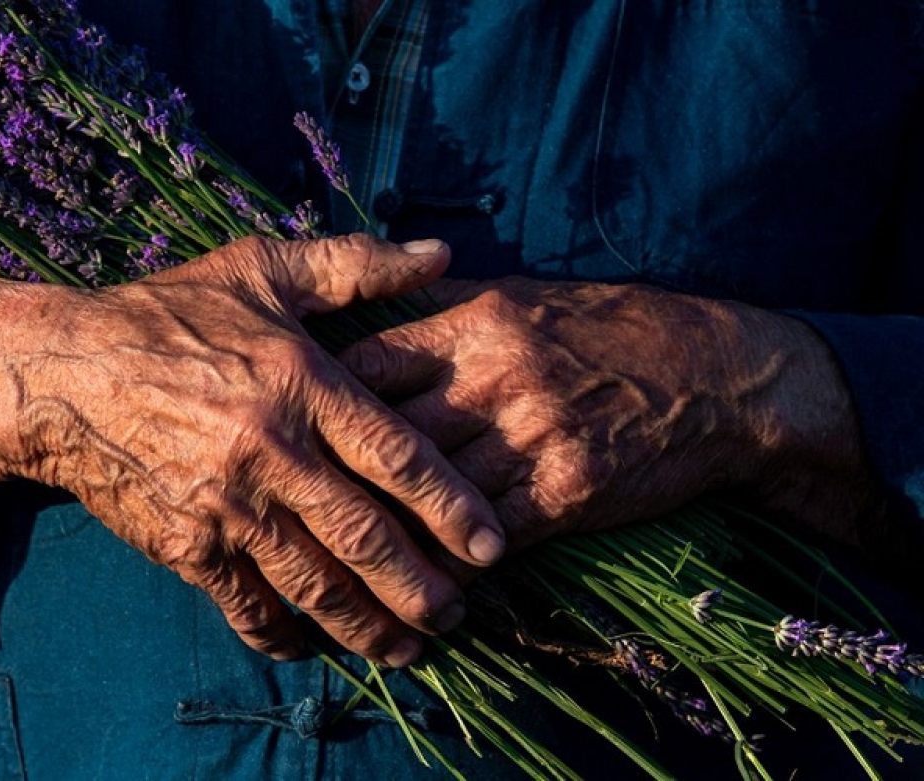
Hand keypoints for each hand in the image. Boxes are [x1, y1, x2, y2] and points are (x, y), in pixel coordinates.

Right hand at [0, 235, 503, 665]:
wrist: (58, 373)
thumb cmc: (165, 316)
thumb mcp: (259, 270)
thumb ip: (355, 265)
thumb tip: (438, 255)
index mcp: (302, 383)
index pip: (398, 457)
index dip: (453, 509)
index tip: (492, 548)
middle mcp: (272, 451)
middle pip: (366, 536)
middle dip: (422, 587)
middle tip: (460, 616)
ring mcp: (226, 507)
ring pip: (315, 583)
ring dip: (368, 625)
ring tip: (407, 650)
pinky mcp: (186, 545)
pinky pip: (245, 604)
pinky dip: (283, 634)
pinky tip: (310, 648)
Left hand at [340, 276, 874, 555]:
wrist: (718, 376)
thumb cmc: (613, 331)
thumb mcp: (526, 297)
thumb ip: (446, 306)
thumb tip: (373, 299)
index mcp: (478, 323)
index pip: (369, 363)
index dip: (321, 397)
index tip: (290, 423)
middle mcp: (496, 377)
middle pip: (387, 433)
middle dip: (337, 471)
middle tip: (292, 502)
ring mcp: (533, 436)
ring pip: (432, 493)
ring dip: (388, 529)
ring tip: (341, 554)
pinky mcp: (568, 491)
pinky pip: (490, 535)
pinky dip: (455, 559)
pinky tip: (424, 576)